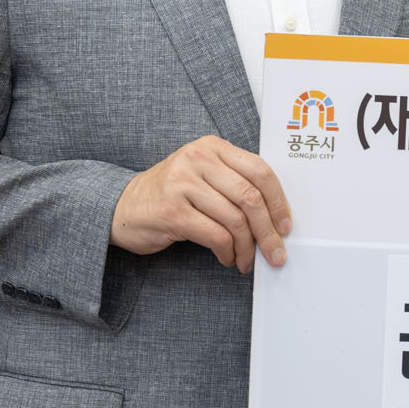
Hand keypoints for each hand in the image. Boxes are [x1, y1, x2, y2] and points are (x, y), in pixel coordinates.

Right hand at [110, 136, 290, 271]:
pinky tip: (227, 258)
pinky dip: (228, 252)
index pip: (259, 170)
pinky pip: (215, 236)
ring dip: (247, 248)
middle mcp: (198, 159)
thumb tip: (275, 216)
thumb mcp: (202, 175)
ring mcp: (183, 184)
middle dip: (268, 231)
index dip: (279, 201)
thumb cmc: (170, 194)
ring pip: (235, 219)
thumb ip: (234, 182)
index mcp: (212, 146)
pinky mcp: (172, 212)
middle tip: (275, 253)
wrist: (122, 206)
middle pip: (250, 197)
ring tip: (247, 260)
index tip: (286, 226)